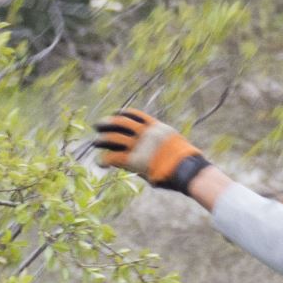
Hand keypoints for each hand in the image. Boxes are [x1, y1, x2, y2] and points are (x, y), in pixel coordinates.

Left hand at [91, 109, 211, 193]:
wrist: (187, 169)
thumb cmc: (186, 161)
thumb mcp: (175, 143)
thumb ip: (162, 141)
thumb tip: (159, 145)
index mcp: (155, 127)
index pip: (134, 115)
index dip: (123, 113)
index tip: (115, 113)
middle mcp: (145, 133)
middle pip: (120, 123)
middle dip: (108, 123)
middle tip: (98, 125)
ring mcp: (139, 146)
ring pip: (113, 139)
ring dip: (102, 140)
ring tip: (95, 142)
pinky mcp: (134, 160)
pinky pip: (114, 157)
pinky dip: (105, 160)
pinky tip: (101, 163)